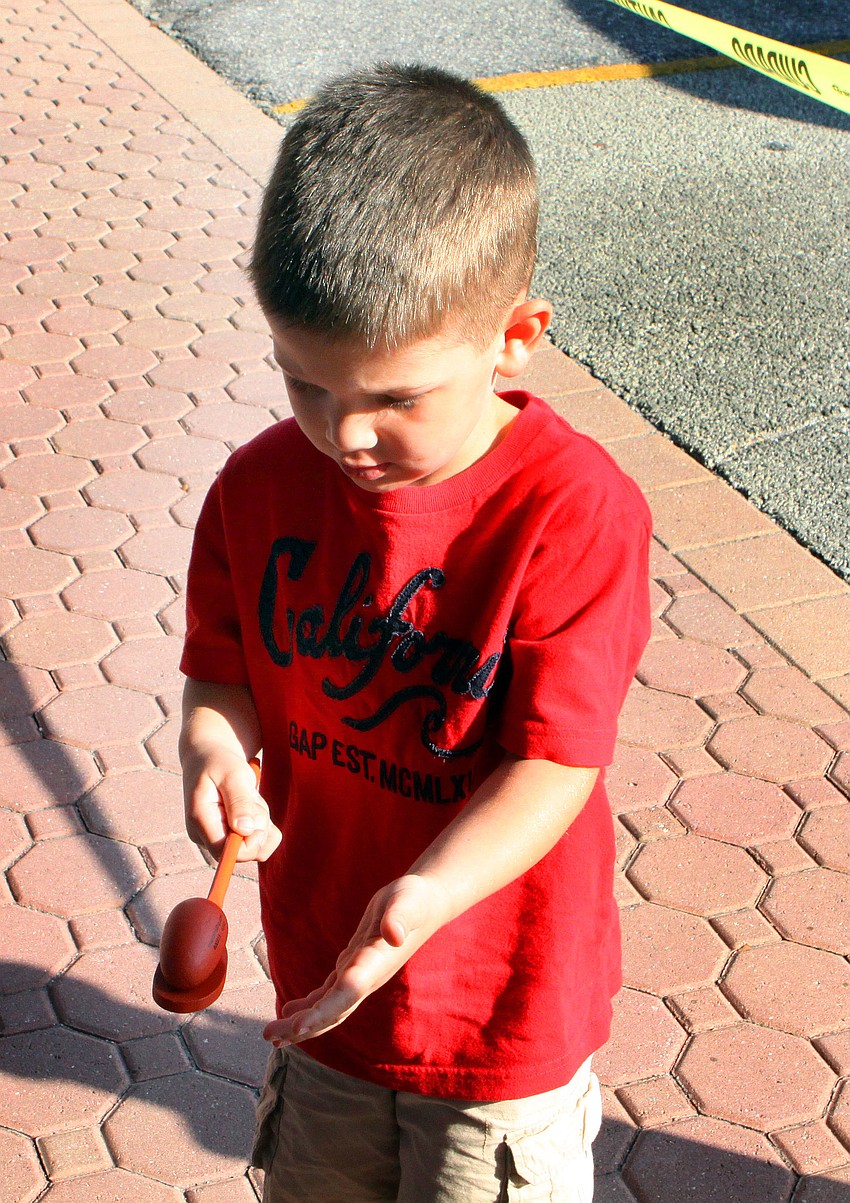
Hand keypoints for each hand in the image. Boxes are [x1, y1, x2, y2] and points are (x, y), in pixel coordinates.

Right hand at [183, 748, 281, 862]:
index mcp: (200, 821)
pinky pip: (259, 843)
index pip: (224, 853)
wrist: (210, 755)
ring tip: (249, 797)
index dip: (249, 843)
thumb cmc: (220, 761)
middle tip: (252, 797)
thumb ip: (239, 801)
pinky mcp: (229, 836)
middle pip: (244, 852)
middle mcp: (205, 835)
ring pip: (255, 846)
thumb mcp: (232, 774)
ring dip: (262, 822)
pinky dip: (263, 824)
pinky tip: (252, 805)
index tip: (258, 817)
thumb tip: (245, 830)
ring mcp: (218, 837)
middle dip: (258, 826)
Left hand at [263, 874, 452, 1045]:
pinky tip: (289, 1013)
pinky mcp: (354, 967)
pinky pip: (329, 994)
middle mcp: (367, 977)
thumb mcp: (407, 901)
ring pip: (328, 1008)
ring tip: (272, 1034)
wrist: (425, 903)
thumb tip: (393, 934)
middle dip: (302, 1026)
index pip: (347, 993)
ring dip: (301, 1023)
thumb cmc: (415, 899)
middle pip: (332, 1010)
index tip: (299, 1028)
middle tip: (268, 1035)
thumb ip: (399, 917)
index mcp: (375, 963)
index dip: (323, 1012)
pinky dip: (309, 1006)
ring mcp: (360, 976)